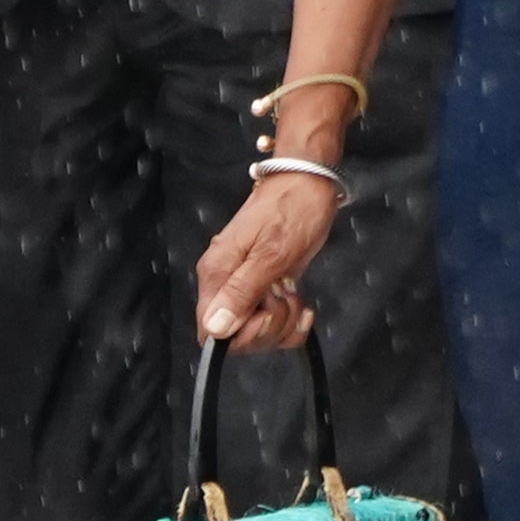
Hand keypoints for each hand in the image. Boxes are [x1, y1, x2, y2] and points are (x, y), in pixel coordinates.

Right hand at [195, 167, 341, 349]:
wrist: (308, 184)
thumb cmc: (291, 210)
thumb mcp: (271, 253)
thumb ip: (242, 291)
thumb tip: (215, 328)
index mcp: (217, 274)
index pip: (211, 330)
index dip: (240, 334)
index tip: (265, 314)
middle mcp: (226, 284)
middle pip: (236, 336)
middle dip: (268, 326)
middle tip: (283, 293)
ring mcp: (246, 287)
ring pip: (259, 332)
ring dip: (284, 321)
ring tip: (293, 289)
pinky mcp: (266, 289)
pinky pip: (276, 324)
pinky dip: (293, 322)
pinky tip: (303, 304)